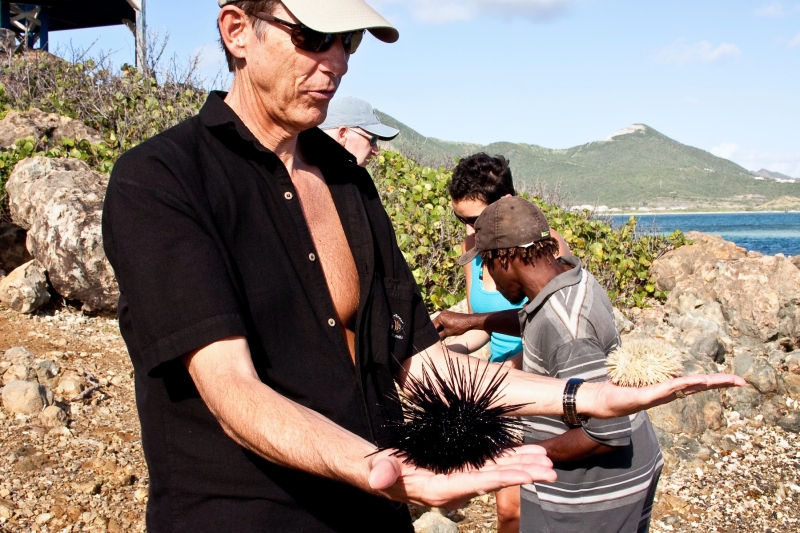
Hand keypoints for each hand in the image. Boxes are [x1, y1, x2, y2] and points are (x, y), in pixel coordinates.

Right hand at [367, 445, 555, 509]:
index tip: (526, 474)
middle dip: (523, 474)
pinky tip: (531, 452)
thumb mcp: (383, 469)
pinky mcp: (466, 468)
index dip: (502, 478)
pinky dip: (512, 456)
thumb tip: (379, 478)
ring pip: (499, 471)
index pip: (477, 483)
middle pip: (496, 480)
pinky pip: (493, 463)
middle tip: (550, 470)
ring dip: (523, 465)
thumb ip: (385, 473)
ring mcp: (464, 478)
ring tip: (548, 459)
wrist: (386, 473)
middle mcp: (458, 487)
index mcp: (441, 489)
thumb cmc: (384, 470)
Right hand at [433, 310, 476, 338]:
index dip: (432, 333)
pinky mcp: (450, 315)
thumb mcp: (448, 333)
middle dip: (435, 331)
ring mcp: (446, 313)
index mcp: (440, 317)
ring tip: (439, 336)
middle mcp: (442, 313)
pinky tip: (443, 332)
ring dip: (439, 329)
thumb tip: (436, 340)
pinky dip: (443, 326)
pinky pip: (443, 321)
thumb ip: (440, 336)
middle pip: (435, 324)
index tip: (432, 339)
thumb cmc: (460, 327)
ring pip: (440, 323)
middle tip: (435, 339)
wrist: (470, 322)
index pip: (433, 326)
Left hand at [579, 373, 746, 418]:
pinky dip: (681, 385)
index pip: (696, 383)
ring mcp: (658, 396)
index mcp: (668, 388)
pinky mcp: (646, 397)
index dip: (716, 380)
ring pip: (686, 388)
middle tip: (741, 382)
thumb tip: (654, 355)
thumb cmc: (617, 387)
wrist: (600, 400)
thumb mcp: (636, 374)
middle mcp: (667, 393)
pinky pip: (666, 389)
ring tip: (722, 380)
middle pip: (698, 387)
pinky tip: (693, 382)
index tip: (736, 380)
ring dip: (704, 383)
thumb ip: (647, 368)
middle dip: (719, 383)